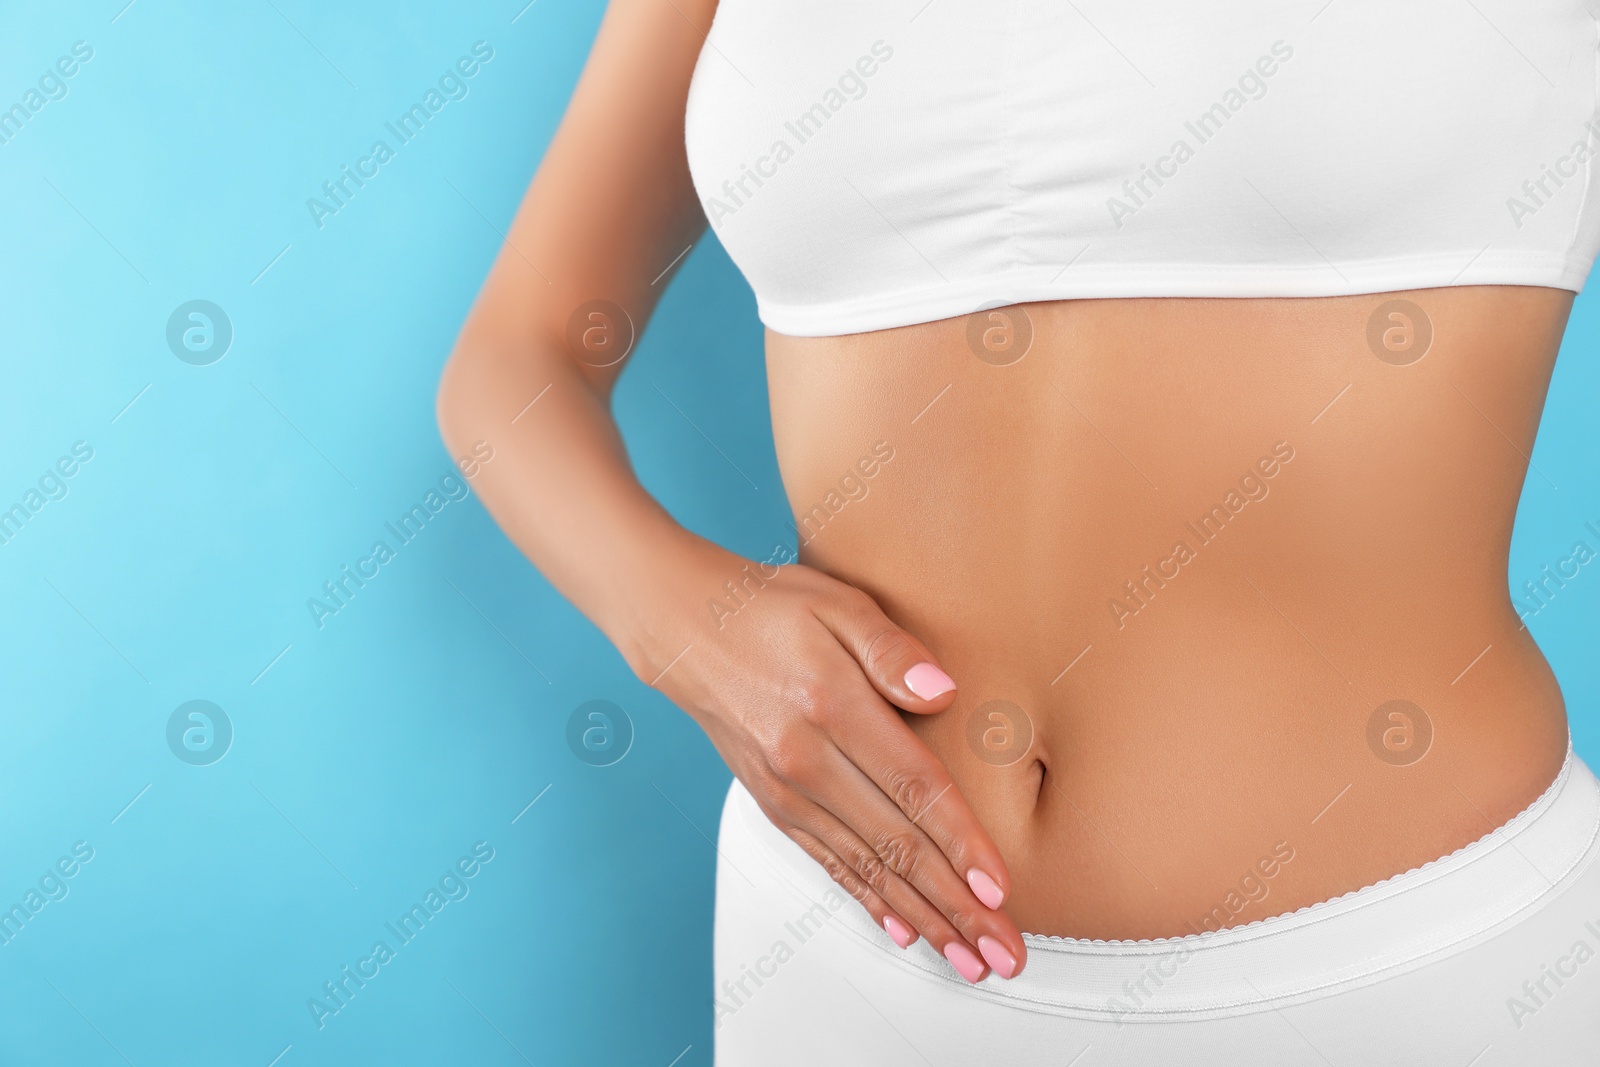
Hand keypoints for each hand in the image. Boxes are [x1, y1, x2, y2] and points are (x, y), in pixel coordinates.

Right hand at [644, 551, 1025, 982]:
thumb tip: (940, 692)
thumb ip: (892, 648)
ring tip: (966, 958)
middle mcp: (806, 759)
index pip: (913, 788)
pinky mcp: (775, 804)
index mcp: (831, 706)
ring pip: (867, 867)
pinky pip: (829, 863)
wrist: (685, 629)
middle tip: (1002, 952)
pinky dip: (868, 902)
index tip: (998, 891)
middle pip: (897, 845)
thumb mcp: (837, 602)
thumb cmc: (768, 609)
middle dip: (956, 907)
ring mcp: (787, 789)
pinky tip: (903, 930)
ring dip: (921, 918)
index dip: (960, 844)